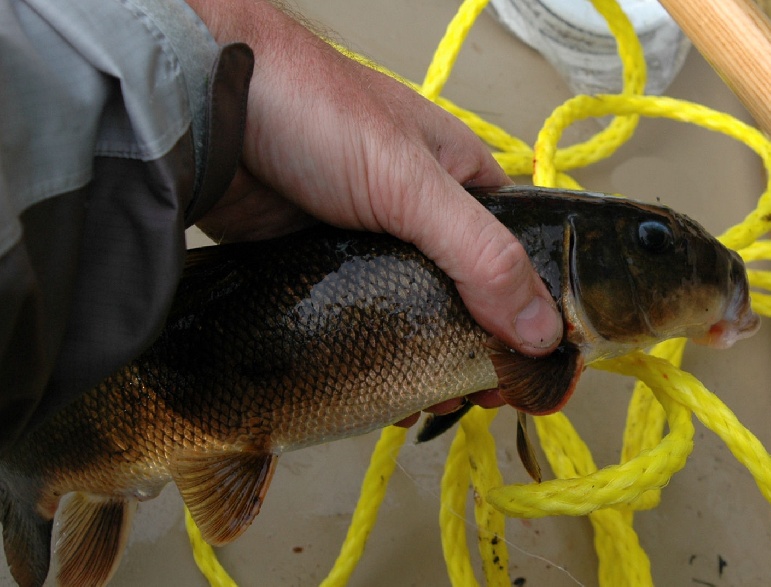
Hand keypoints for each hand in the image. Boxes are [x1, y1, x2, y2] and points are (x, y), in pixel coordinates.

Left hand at [187, 0, 562, 412]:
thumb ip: (480, 255)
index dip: (529, 314)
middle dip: (472, 347)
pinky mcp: (327, 266)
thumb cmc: (315, 117)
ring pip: (413, 313)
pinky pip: (364, 318)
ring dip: (424, 358)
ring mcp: (371, 243)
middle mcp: (422, 214)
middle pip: (466, 294)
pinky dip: (375, 351)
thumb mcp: (411, 184)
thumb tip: (543, 329)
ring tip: (426, 402)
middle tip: (474, 397)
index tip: (529, 370)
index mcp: (460, 181)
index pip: (515, 256)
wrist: (208, 112)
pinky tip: (380, 388)